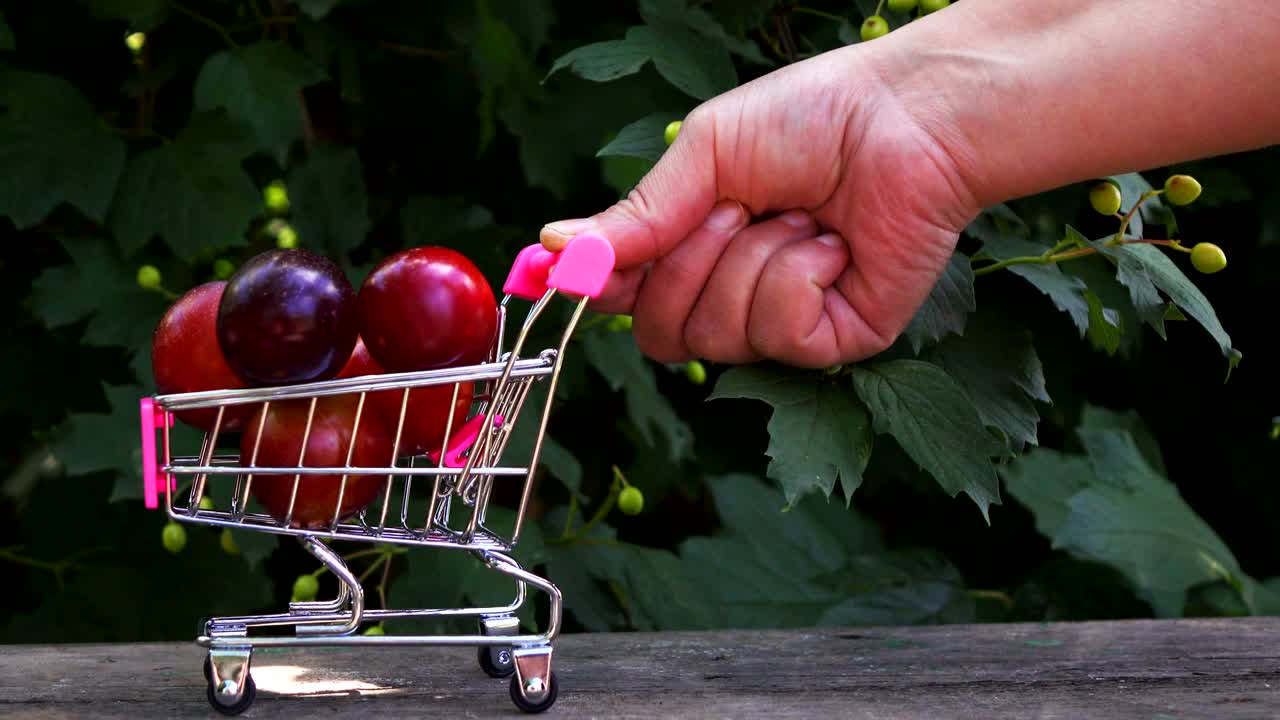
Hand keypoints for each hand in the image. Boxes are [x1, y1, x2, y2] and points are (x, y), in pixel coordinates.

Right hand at [540, 45, 977, 367]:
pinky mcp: (833, 340)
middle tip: (734, 209)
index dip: (599, 290)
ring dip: (751, 261)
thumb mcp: (707, 154)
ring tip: (799, 215)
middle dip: (688, 264)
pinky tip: (832, 243)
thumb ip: (636, 214)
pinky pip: (778, 337)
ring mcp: (782, 323)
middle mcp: (731, 292)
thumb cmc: (813, 117)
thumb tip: (553, 249)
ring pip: (717, 338)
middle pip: (660, 334)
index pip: (625, 298)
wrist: (907, 117)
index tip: (568, 276)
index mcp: (693, 247)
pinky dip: (797, 277)